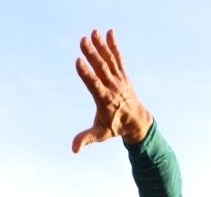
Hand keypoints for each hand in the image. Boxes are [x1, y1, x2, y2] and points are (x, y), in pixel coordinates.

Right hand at [72, 29, 152, 152]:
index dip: (86, 73)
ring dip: (101, 46)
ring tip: (93, 32)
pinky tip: (109, 32)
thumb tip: (74, 150)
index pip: (95, 85)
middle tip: (83, 40)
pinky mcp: (123, 73)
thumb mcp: (100, 134)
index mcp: (106, 100)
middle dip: (92, 54)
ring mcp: (119, 79)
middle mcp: (113, 87)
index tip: (78, 61)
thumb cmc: (115, 127)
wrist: (136, 120)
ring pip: (109, 60)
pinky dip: (114, 46)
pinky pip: (118, 58)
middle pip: (102, 68)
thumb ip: (86, 138)